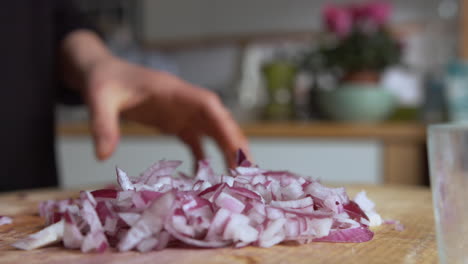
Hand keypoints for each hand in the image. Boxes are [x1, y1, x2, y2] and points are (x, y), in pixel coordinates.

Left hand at [83, 56, 248, 167]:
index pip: (207, 105)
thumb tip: (103, 156)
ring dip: (226, 150)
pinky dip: (204, 155)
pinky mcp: (175, 123)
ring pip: (213, 131)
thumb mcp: (99, 99)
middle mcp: (184, 102)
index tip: (236, 146)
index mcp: (173, 91)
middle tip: (247, 169)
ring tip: (238, 174)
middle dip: (234, 142)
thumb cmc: (103, 81)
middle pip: (218, 120)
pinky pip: (196, 140)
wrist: (102, 73)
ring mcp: (181, 113)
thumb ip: (103, 123)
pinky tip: (207, 174)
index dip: (224, 124)